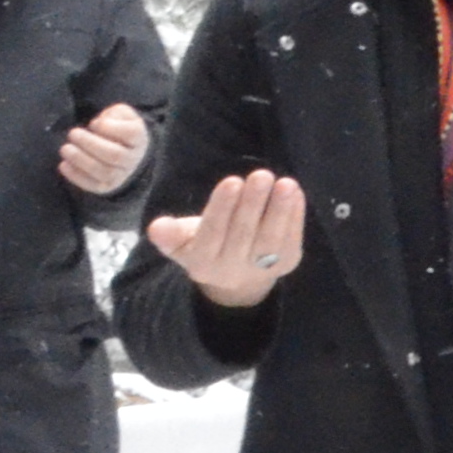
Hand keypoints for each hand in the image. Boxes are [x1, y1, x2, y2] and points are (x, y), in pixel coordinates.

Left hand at [58, 103, 150, 195]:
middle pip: (115, 155)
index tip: (94, 123)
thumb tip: (96, 126)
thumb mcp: (120, 114)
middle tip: (72, 133)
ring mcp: (122, 174)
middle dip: (90, 144)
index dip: (110, 128)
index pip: (130, 133)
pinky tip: (64, 164)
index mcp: (138, 137)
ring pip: (104, 172)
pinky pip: (93, 185)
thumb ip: (112, 114)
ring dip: (81, 160)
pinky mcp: (108, 186)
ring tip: (65, 149)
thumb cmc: (118, 128)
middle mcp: (133, 158)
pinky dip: (76, 176)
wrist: (124, 151)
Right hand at [146, 170, 307, 307]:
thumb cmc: (208, 244)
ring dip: (279, 210)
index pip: (211, 234)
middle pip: (243, 235)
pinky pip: (292, 239)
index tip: (231, 181)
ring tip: (284, 183)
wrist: (238, 277)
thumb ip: (171, 234)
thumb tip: (157, 227)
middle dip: (253, 204)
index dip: (222, 208)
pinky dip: (295, 216)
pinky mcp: (287, 263)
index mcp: (202, 263)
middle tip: (261, 175)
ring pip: (271, 240)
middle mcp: (231, 271)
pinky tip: (295, 193)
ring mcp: (262, 269)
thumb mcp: (184, 240)